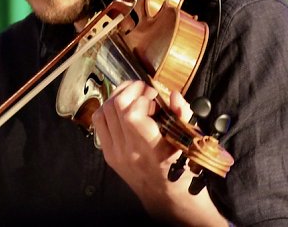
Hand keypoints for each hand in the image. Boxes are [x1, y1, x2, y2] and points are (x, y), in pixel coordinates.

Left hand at [91, 81, 226, 225]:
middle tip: (144, 89)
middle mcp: (128, 151)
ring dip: (118, 96)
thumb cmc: (181, 169)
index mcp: (150, 149)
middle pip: (115, 107)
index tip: (154, 95)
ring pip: (104, 111)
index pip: (132, 114)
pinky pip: (99, 123)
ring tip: (133, 94)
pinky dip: (108, 109)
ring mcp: (114, 152)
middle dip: (130, 89)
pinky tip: (122, 107)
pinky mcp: (108, 154)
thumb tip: (174, 95)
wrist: (167, 198)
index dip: (142, 96)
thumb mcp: (188, 142)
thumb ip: (182, 115)